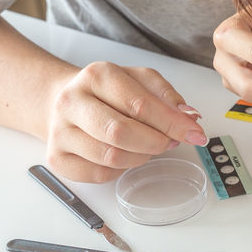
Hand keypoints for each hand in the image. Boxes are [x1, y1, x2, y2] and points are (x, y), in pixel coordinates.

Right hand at [44, 61, 206, 181]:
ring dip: (141, 156)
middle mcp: (72, 102)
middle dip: (156, 142)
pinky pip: (98, 174)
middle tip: (172, 142)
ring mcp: (60, 132)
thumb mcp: (138, 80)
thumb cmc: (105, 92)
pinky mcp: (57, 158)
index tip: (195, 133)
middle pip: (120, 132)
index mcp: (96, 76)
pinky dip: (120, 169)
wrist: (62, 101)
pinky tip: (125, 155)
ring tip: (149, 146)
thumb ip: (166, 95)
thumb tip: (189, 115)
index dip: (172, 122)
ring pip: (110, 157)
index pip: (139, 104)